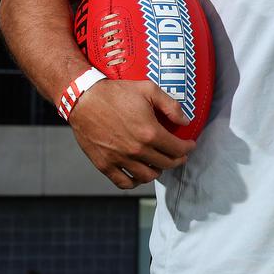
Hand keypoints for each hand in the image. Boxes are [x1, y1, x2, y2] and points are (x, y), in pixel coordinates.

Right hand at [67, 79, 194, 188]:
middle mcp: (137, 150)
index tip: (189, 145)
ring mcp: (119, 159)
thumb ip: (171, 106)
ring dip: (158, 171)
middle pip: (166, 164)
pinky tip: (139, 174)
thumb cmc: (117, 93)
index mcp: (150, 132)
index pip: (178, 149)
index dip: (188, 148)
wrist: (84, 99)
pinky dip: (135, 182)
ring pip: (148, 176)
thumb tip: (185, 122)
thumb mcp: (149, 90)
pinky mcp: (104, 164)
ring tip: (160, 163)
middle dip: (177, 159)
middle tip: (179, 154)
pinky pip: (123, 183)